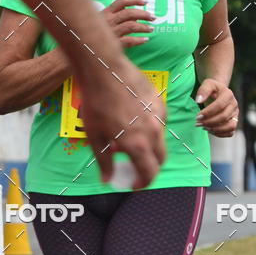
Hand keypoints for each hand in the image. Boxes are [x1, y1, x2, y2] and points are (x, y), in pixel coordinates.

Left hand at [81, 62, 166, 189]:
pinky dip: (150, 128)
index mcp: (138, 145)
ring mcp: (158, 115)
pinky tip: (134, 121)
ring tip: (130, 141)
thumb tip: (107, 180)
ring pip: (160, 139)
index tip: (133, 184)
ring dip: (149, 147)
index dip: (142, 183)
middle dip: (150, 167)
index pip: (150, 173)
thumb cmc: (95, 104)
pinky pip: (159, 121)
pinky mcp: (159, 101)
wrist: (104, 70)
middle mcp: (154, 132)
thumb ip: (104, 161)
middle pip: (160, 158)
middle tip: (135, 168)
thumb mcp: (95, 137)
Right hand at [101, 0, 155, 47]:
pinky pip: (129, 41)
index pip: (122, 1)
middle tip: (152, 17)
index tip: (145, 2)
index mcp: (106, 12)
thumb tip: (136, 18)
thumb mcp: (104, 22)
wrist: (87, 49)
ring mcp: (111, 33)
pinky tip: (145, 40)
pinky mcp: (113, 45)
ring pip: (131, 26)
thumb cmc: (97, 34)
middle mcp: (108, 21)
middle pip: (129, 13)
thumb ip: (118, 17)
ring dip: (143, 27)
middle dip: (143, 14)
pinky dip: (139, 40)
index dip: (135, 0)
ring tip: (151, 29)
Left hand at [195, 79, 238, 136]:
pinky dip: (220, 134)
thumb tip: (198, 100)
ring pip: (230, 126)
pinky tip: (210, 130)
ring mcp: (235, 114)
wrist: (219, 92)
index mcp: (228, 94)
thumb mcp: (207, 84)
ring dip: (216, 129)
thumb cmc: (213, 89)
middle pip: (224, 117)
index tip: (197, 116)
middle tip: (198, 123)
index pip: (220, 105)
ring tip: (204, 127)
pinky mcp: (234, 122)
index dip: (208, 112)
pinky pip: (230, 132)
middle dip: (209, 122)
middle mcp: (234, 105)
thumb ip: (203, 90)